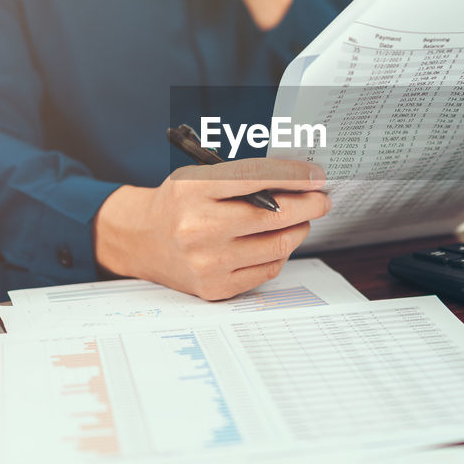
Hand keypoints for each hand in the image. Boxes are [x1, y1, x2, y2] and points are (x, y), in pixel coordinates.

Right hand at [93, 158, 330, 300]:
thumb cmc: (179, 204)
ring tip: (301, 220)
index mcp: (192, 190)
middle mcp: (198, 228)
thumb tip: (298, 182)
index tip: (316, 176)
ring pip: (277, 246)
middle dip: (308, 205)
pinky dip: (280, 254)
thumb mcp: (198, 177)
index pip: (255, 177)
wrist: (142, 240)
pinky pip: (266, 270)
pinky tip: (278, 241)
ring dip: (299, 230)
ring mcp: (206, 262)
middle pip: (273, 216)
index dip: (294, 176)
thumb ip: (242, 178)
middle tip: (321, 200)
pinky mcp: (214, 287)